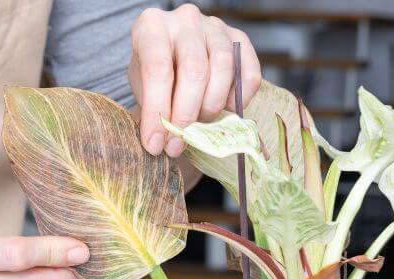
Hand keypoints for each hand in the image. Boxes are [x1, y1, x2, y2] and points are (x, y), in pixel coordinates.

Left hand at [129, 4, 261, 156]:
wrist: (176, 54)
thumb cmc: (157, 73)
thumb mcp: (144, 87)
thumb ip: (153, 110)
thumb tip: (162, 144)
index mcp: (152, 26)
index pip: (158, 69)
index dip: (158, 111)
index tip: (156, 144)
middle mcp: (185, 19)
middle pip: (194, 71)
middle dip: (186, 115)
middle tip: (179, 144)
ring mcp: (216, 27)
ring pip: (223, 69)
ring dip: (212, 107)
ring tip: (200, 124)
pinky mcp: (240, 39)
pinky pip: (250, 74)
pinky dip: (240, 100)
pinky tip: (225, 109)